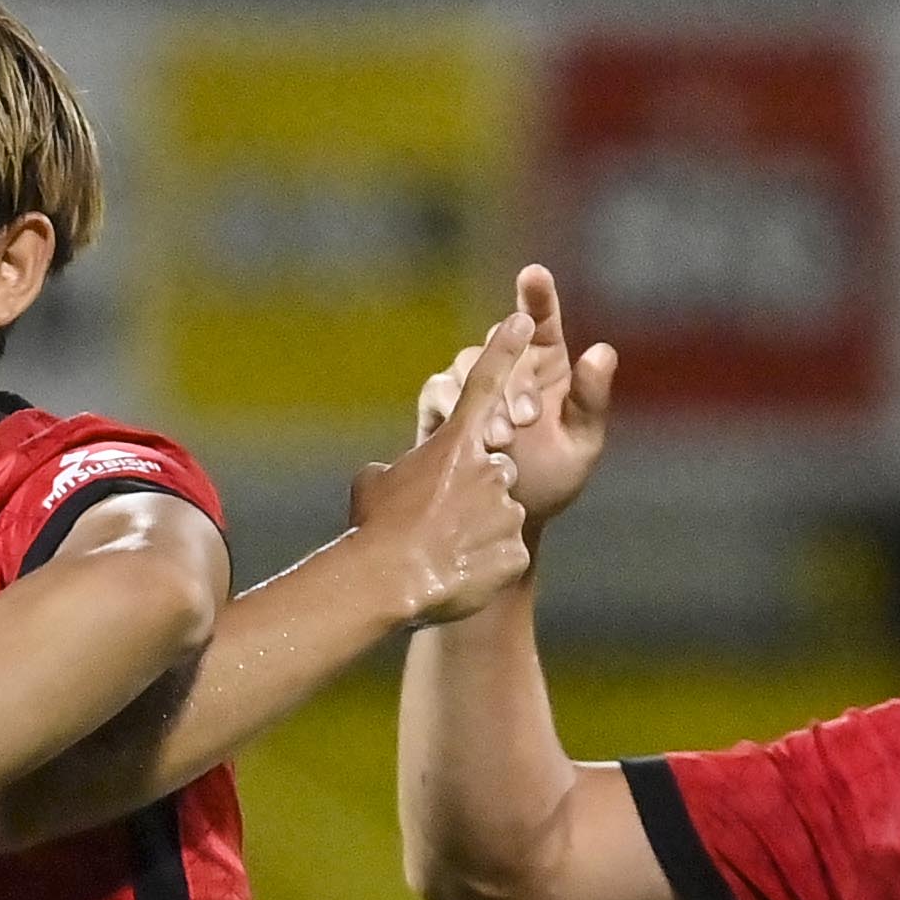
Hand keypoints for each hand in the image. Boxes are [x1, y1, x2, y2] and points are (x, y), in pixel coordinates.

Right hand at [350, 318, 535, 626]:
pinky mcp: (516, 546)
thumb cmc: (375, 528)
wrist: (390, 581)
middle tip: (443, 522)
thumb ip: (397, 469)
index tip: (524, 318)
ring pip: (500, 512)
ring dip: (478, 530)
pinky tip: (462, 574)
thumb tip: (394, 473)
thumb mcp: (375, 484)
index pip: (486, 383)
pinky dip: (486, 563)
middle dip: (475, 491)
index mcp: (455, 443)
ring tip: (447, 554)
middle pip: (494, 468)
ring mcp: (506, 506)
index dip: (506, 349)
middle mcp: (489, 465)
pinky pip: (504, 552)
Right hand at [411, 262, 617, 532]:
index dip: (537, 294)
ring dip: (482, 397)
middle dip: (513, 379)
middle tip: (524, 422)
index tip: (533, 276)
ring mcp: (470, 385)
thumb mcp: (582, 444)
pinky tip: (466, 437)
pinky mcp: (440, 410)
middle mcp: (506, 367)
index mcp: (546, 365)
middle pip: (500, 344)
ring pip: (466, 365)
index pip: (541, 318)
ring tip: (500, 440)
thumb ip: (592, 399)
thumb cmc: (553, 481)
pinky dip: (451, 409)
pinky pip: (437, 392)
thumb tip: (602, 351)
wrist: (507, 523)